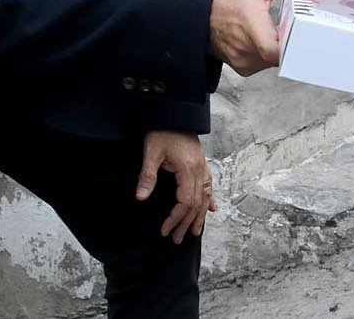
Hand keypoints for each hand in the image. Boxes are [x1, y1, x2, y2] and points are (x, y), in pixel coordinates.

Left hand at [135, 129, 216, 243]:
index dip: (175, 218)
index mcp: (188, 168)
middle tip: (177, 239)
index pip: (185, 201)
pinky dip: (210, 199)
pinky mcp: (201, 164)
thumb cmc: (162, 131)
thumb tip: (141, 197)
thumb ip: (147, 175)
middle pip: (196, 203)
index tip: (165, 230)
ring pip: (205, 197)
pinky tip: (212, 209)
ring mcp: (203, 167)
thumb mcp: (151, 152)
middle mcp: (199, 170)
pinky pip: (209, 185)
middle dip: (186, 223)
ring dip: (200, 216)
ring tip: (195, 232)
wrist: (175, 113)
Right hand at [209, 0, 322, 75]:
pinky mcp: (242, 68)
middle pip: (280, 57)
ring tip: (274, 32)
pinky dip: (269, 54)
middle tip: (291, 28)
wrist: (202, 10)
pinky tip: (265, 40)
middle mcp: (244, 49)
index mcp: (250, 27)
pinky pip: (264, 65)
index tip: (299, 34)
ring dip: (279, 49)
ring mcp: (242, 61)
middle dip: (289, 43)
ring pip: (273, 62)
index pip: (273, 50)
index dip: (290, 45)